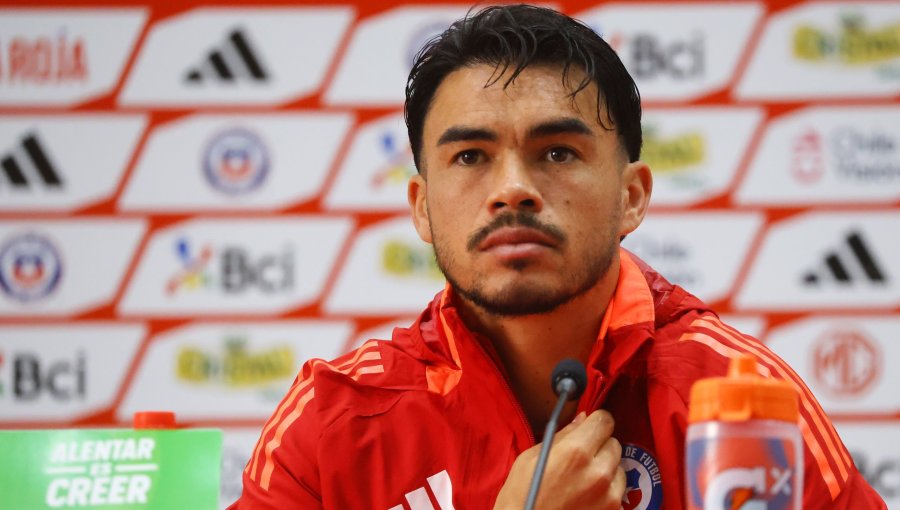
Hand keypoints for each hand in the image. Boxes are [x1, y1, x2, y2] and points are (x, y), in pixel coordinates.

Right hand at [493, 410, 624, 509]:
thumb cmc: (522, 495)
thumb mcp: (532, 457)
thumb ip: (562, 436)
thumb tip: (582, 420)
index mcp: (576, 451)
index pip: (604, 420)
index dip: (596, 421)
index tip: (589, 426)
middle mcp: (598, 471)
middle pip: (614, 442)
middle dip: (599, 445)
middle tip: (580, 457)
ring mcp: (609, 494)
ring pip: (619, 466)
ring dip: (605, 467)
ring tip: (583, 479)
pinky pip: (618, 489)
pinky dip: (608, 488)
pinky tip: (587, 494)